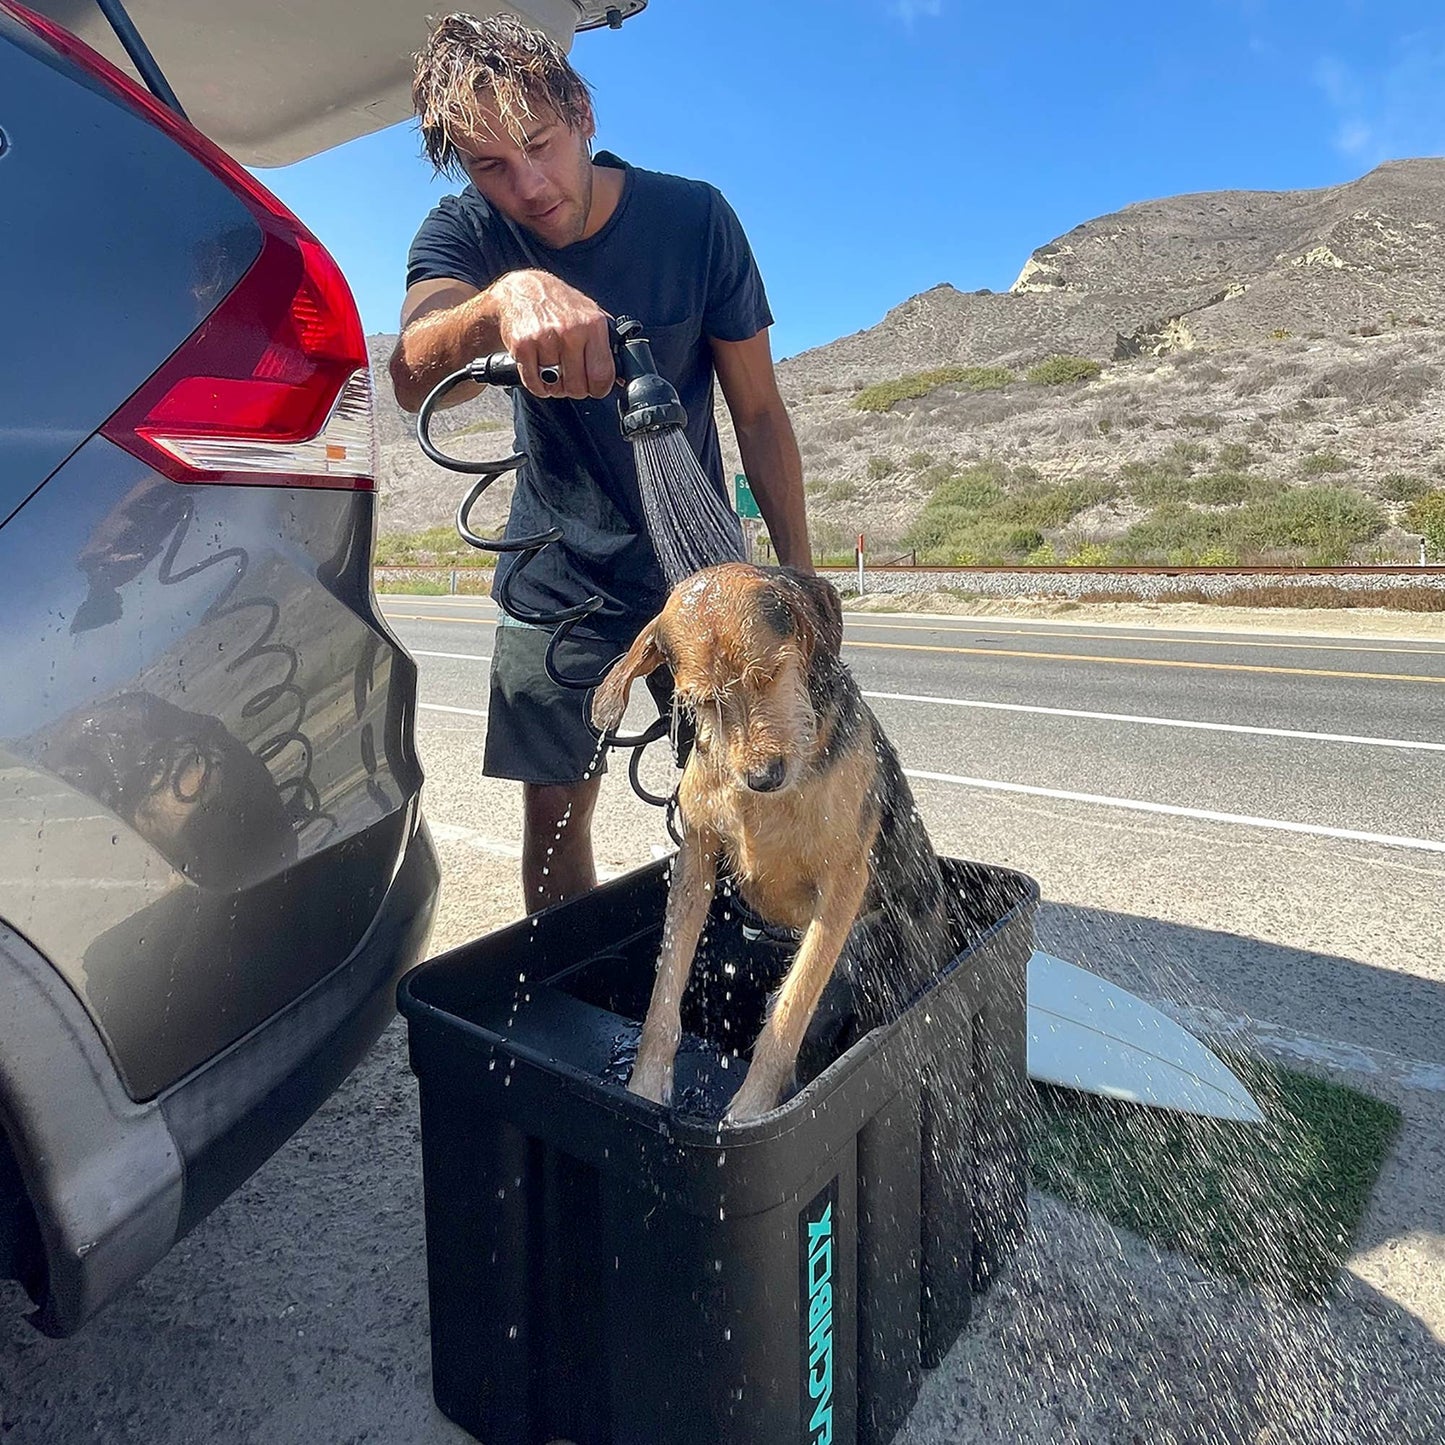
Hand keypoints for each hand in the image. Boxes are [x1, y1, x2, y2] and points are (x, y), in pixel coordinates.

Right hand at [486, 270, 615, 400]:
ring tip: (555, 373)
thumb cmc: (560, 304)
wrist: (522, 289)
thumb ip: (606, 341)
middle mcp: (570, 331)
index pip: (602, 374)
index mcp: (592, 325)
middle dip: (576, 389)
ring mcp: (544, 339)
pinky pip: (533, 384)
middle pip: (578, 386)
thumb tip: (623, 373)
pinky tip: (540, 374)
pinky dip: (537, 386)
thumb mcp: (590, 313)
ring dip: (555, 386)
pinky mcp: (522, 346)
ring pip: (555, 386)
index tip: (596, 388)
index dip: (600, 389)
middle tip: (572, 379)